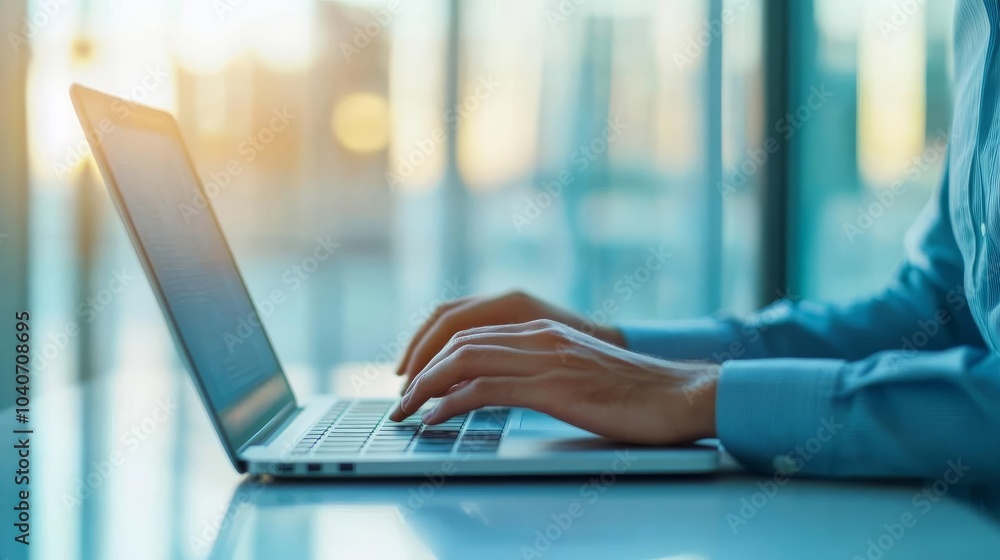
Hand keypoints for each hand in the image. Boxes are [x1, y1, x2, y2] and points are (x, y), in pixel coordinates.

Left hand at [388, 319, 718, 444]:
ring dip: (426, 387)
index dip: (435, 354)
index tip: (416, 380)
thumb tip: (508, 389)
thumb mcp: (582, 373)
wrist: (681, 394)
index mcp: (545, 331)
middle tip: (400, 400)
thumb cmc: (637, 392)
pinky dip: (452, 404)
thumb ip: (545, 370)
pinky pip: (486, 390)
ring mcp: (546, 359)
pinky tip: (435, 419)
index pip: (472, 331)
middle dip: (421, 370)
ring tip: (406, 410)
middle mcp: (540, 337)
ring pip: (465, 361)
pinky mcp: (553, 388)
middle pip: (460, 342)